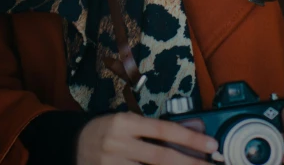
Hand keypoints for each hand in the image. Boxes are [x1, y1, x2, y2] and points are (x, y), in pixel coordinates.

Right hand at [76, 111, 217, 163]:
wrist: (73, 145)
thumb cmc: (106, 131)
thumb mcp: (126, 123)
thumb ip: (151, 132)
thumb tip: (186, 137)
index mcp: (125, 122)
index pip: (163, 129)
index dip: (189, 138)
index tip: (211, 144)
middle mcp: (119, 143)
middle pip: (161, 157)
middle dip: (190, 163)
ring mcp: (112, 164)